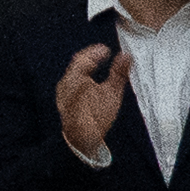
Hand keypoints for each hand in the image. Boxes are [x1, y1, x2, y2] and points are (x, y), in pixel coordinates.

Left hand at [53, 35, 129, 161]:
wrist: (80, 140)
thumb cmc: (95, 116)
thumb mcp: (111, 93)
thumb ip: (119, 73)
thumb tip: (126, 55)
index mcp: (74, 77)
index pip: (83, 58)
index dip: (95, 52)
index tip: (106, 49)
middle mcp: (65, 83)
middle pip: (77, 65)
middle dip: (91, 58)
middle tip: (104, 54)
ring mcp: (63, 93)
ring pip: (74, 75)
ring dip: (87, 68)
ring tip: (99, 65)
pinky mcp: (64, 103)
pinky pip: (73, 84)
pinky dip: (83, 79)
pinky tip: (91, 83)